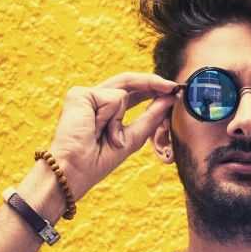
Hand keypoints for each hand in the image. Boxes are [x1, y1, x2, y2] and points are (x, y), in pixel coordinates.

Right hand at [48, 73, 178, 201]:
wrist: (76, 169)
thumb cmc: (100, 160)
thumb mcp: (133, 137)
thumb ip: (151, 116)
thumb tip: (170, 98)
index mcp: (106, 110)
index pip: (133, 92)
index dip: (153, 89)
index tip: (174, 90)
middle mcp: (95, 99)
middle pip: (129, 82)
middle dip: (153, 83)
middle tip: (173, 87)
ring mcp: (86, 95)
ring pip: (123, 92)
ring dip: (120, 119)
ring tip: (107, 137)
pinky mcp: (79, 94)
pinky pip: (112, 97)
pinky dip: (110, 116)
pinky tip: (95, 128)